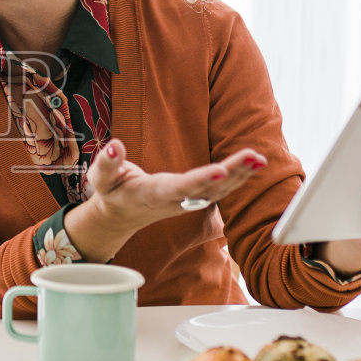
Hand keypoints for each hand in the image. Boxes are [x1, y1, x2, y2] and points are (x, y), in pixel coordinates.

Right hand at [63, 139, 267, 263]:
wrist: (121, 215)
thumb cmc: (112, 192)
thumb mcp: (100, 179)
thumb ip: (106, 163)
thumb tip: (116, 145)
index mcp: (152, 194)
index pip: (180, 187)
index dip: (200, 179)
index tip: (220, 169)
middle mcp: (175, 200)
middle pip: (208, 188)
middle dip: (232, 173)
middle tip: (254, 157)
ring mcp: (188, 201)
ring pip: (219, 190)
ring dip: (241, 175)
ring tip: (259, 158)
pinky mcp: (196, 197)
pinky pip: (221, 188)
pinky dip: (239, 177)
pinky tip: (255, 163)